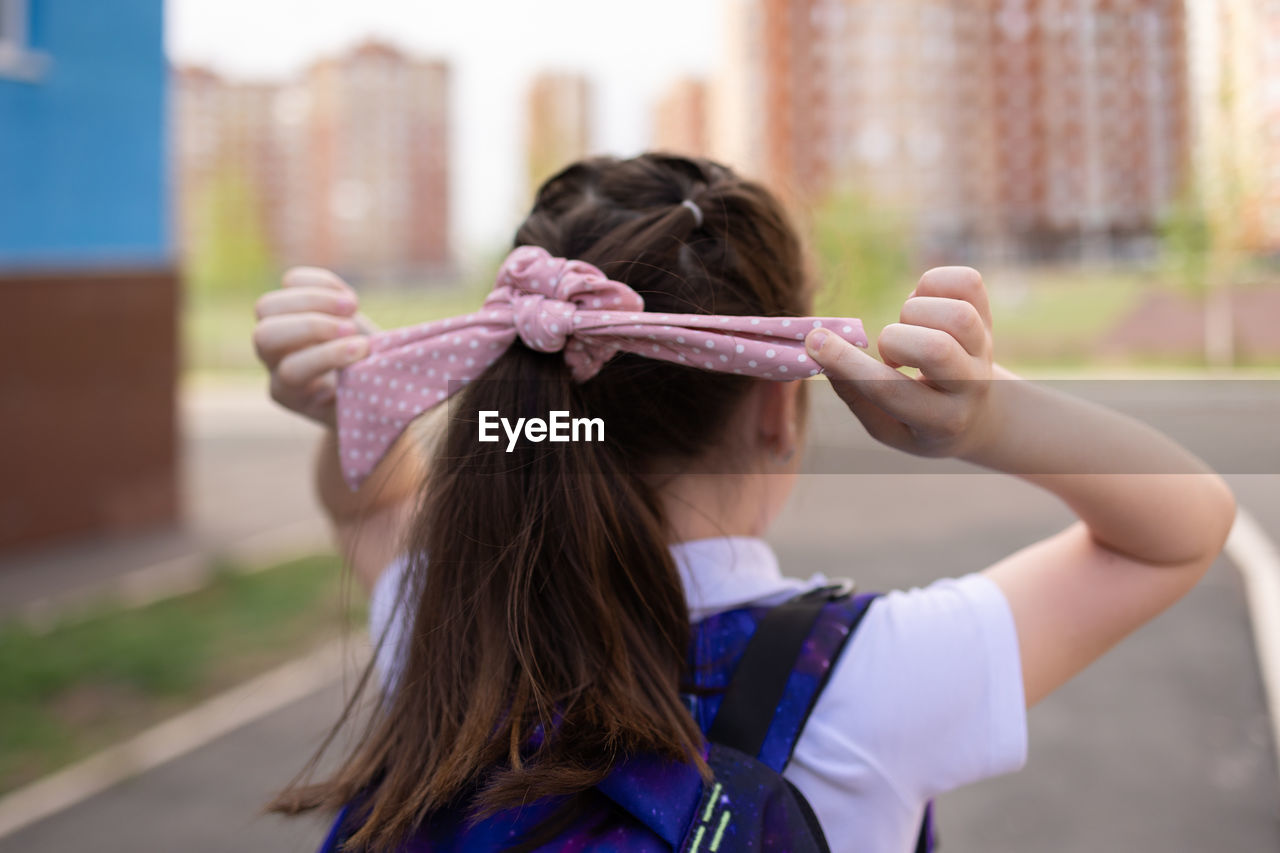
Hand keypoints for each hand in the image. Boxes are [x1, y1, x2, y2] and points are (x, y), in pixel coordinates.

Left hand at [252, 267, 379, 428]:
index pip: (291, 371)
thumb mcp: (367, 397)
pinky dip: (322, 283)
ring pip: (267, 306)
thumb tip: (383, 373)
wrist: (362, 375)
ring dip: (313, 300)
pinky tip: (349, 301)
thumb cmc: (369, 391)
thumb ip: (365, 386)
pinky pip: (291, 281)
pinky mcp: (292, 304)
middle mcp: (273, 362)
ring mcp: (278, 330)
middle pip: (264, 336)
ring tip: (352, 306)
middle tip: (350, 328)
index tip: (362, 349)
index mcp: (289, 393)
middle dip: (310, 326)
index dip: (327, 357)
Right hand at [804, 266, 996, 458]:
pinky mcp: (988, 316)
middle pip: (935, 348)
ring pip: (956, 315)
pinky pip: (967, 282)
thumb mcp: (884, 425)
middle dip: (894, 341)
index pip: (890, 390)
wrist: (977, 415)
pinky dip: (933, 283)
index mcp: (941, 422)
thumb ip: (854, 393)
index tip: (815, 341)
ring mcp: (984, 348)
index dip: (847, 362)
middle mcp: (971, 385)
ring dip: (915, 312)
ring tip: (909, 328)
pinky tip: (923, 304)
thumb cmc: (917, 420)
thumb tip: (817, 348)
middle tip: (891, 356)